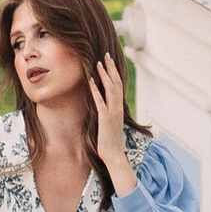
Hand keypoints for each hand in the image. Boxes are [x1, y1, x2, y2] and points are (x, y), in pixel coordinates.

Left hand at [92, 46, 131, 173]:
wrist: (115, 156)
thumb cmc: (111, 142)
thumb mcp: (111, 124)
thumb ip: (109, 113)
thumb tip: (105, 106)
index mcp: (120, 108)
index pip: (119, 85)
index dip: (115, 72)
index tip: (110, 61)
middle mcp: (118, 108)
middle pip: (116, 83)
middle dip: (111, 68)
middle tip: (106, 55)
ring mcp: (113, 112)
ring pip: (110, 89)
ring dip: (104, 75)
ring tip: (98, 63)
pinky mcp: (105, 119)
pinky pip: (100, 101)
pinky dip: (96, 90)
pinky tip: (90, 81)